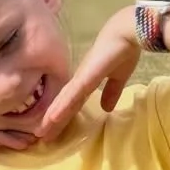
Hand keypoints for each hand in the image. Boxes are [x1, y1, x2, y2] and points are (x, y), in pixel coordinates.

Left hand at [38, 10, 140, 136]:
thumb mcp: (119, 77)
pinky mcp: (86, 76)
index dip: (63, 116)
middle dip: (52, 121)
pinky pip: (72, 94)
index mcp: (86, 80)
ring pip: (63, 102)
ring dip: (52, 118)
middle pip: (63, 104)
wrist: (128, 32)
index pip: (72, 102)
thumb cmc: (124, 49)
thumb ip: (112, 91)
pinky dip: (61, 107)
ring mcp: (81, 77)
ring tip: (41, 133)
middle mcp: (79, 79)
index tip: (53, 130)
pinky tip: (52, 118)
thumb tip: (106, 108)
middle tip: (40, 137)